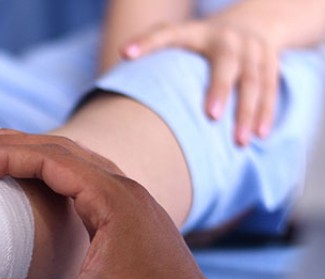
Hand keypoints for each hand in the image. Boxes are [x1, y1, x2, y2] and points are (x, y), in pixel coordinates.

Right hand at [0, 126, 258, 278]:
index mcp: (115, 201)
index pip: (50, 159)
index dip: (3, 156)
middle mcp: (126, 193)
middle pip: (62, 151)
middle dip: (13, 144)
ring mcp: (132, 206)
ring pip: (76, 163)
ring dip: (34, 153)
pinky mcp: (132, 223)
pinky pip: (86, 182)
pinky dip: (54, 175)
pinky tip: (42, 186)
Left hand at [122, 17, 279, 145]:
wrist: (254, 22)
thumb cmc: (202, 42)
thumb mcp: (180, 37)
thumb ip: (153, 46)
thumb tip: (121, 61)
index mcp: (196, 32)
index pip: (168, 34)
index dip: (146, 42)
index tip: (125, 54)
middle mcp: (228, 39)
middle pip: (226, 63)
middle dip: (220, 89)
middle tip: (211, 116)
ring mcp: (253, 49)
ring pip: (255, 80)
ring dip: (248, 112)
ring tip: (240, 141)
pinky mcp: (272, 61)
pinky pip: (271, 89)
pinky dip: (266, 112)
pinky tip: (260, 135)